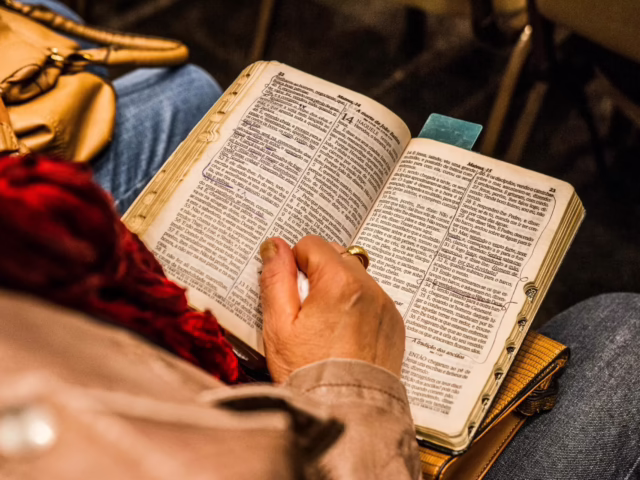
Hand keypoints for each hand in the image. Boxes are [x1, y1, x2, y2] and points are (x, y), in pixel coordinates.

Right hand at [259, 235, 404, 382]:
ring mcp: (385, 306)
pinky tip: (343, 335)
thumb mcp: (279, 324)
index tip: (291, 292)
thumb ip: (276, 278)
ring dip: (338, 289)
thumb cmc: (308, 372)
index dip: (295, 264)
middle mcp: (369, 288)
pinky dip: (357, 306)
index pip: (312, 244)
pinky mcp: (393, 324)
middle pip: (336, 256)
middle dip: (318, 273)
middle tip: (306, 310)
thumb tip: (275, 245)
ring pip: (355, 277)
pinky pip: (372, 299)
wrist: (346, 413)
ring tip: (325, 326)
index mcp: (339, 282)